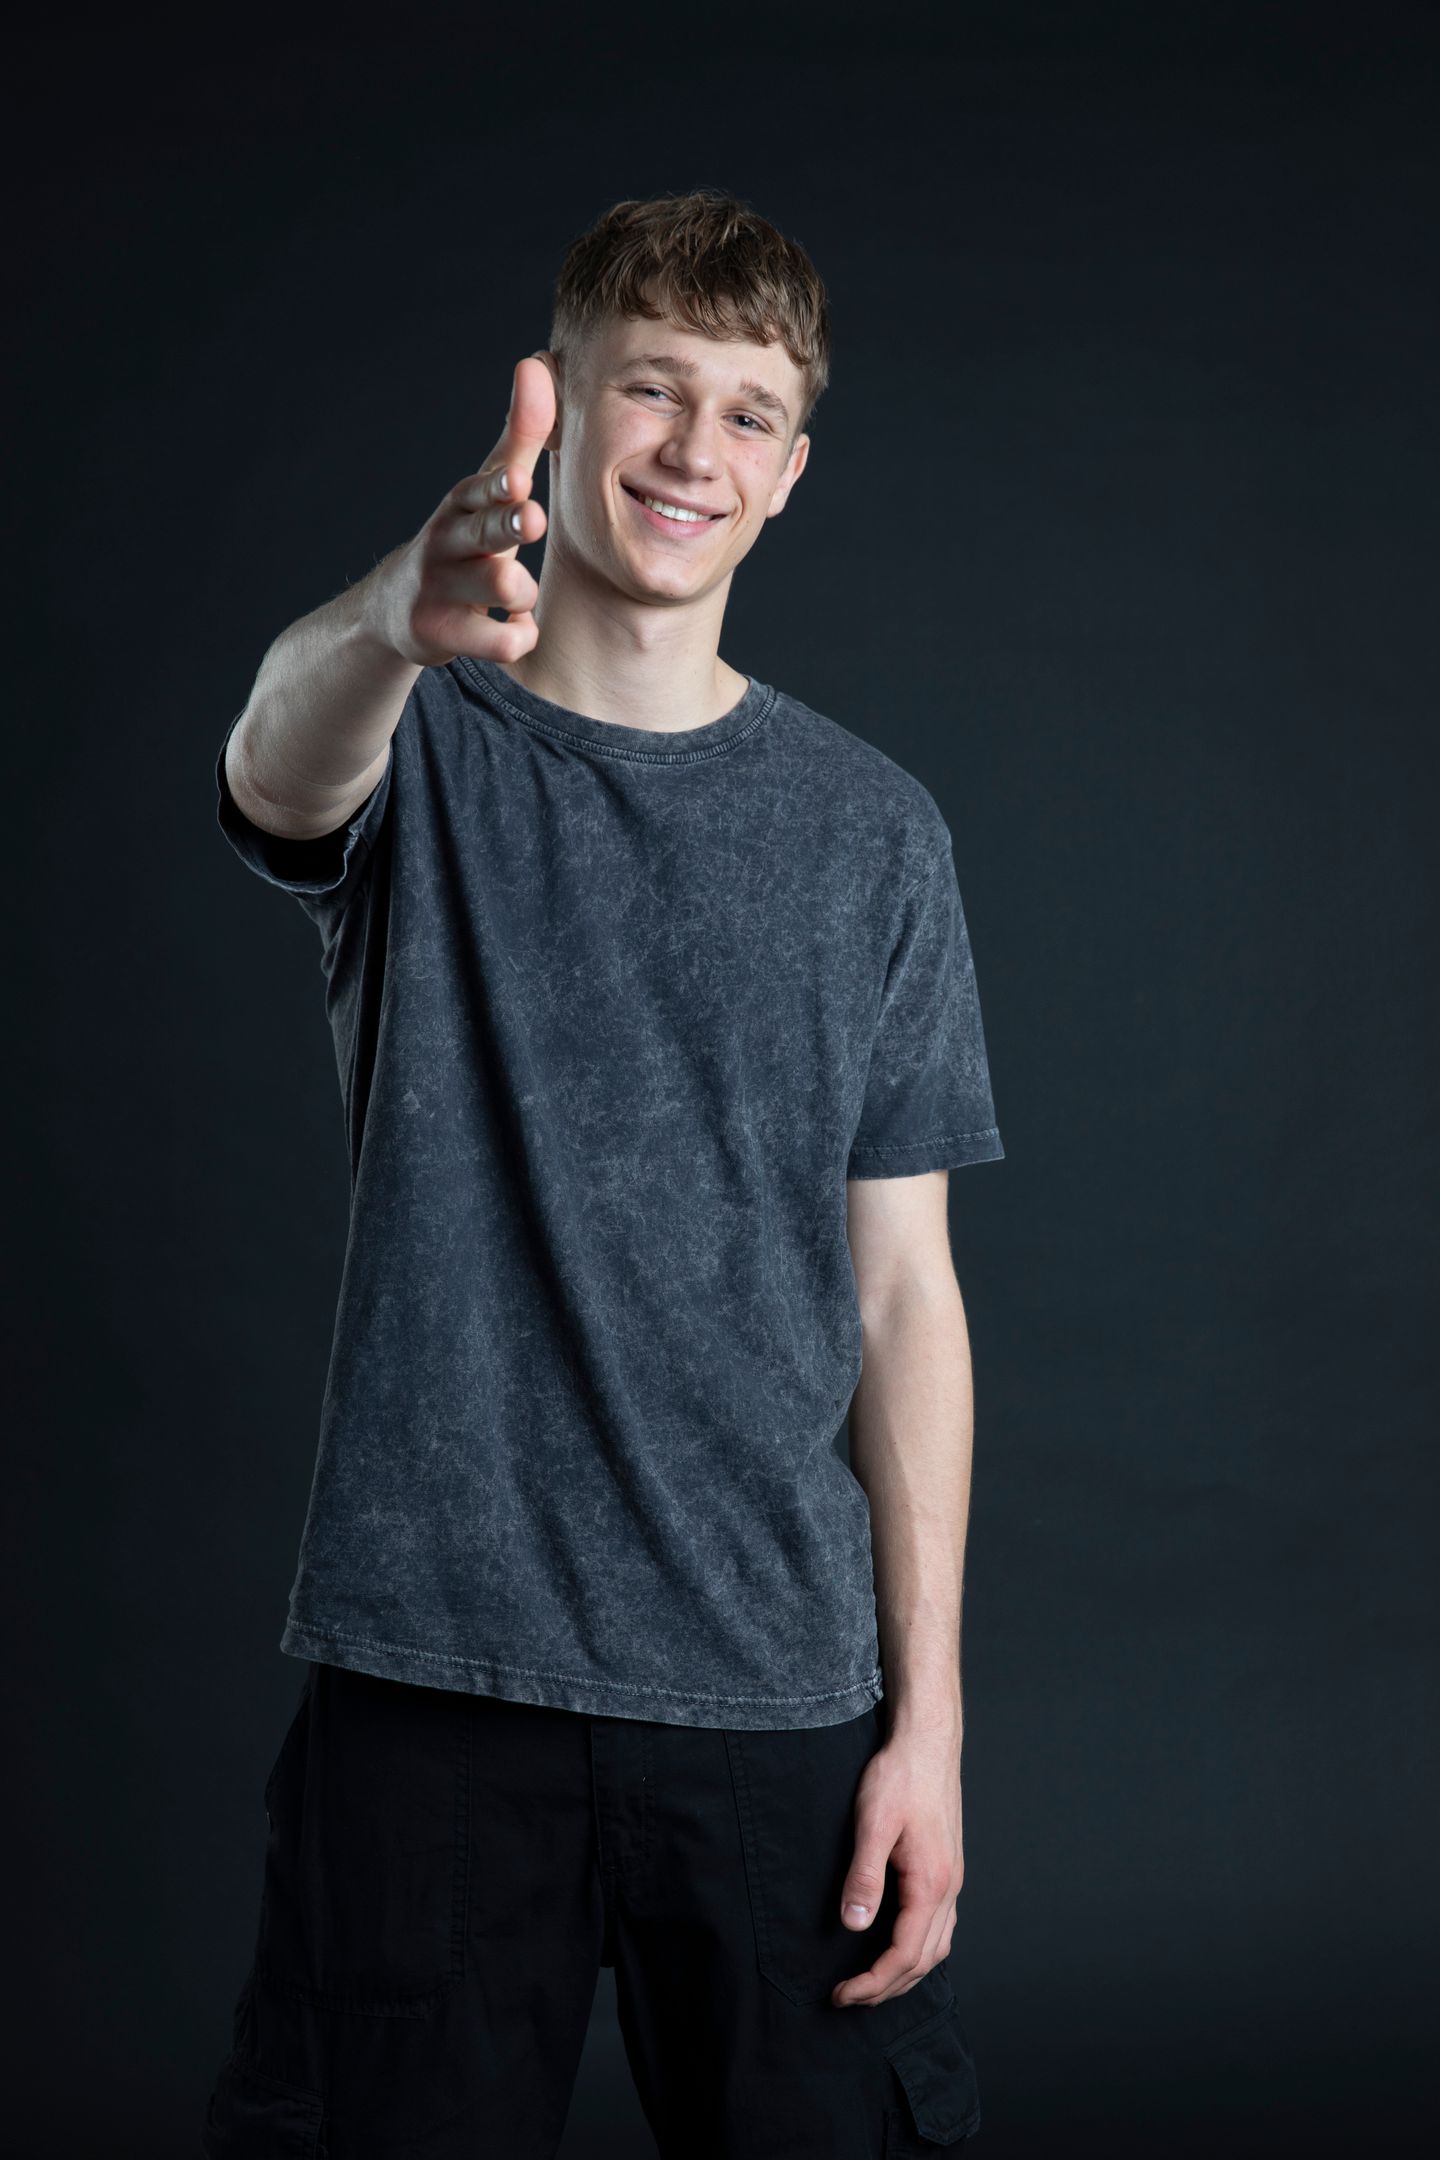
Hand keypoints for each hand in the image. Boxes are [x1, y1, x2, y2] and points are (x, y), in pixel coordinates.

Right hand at [374, 354, 554, 668]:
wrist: (400, 607)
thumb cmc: (466, 537)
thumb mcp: (488, 487)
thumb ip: (519, 435)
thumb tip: (536, 363)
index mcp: (463, 501)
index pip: (481, 486)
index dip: (498, 483)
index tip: (517, 479)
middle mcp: (447, 539)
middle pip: (484, 531)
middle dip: (507, 524)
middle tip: (529, 518)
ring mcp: (441, 587)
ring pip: (499, 586)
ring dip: (521, 591)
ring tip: (516, 593)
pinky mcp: (441, 632)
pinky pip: (501, 640)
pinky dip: (518, 636)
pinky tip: (513, 627)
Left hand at [831, 1721, 965, 2007]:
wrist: (927, 1743)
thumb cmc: (899, 1777)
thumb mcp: (873, 1823)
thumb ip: (865, 1876)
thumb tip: (854, 1925)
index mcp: (930, 1883)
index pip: (904, 1954)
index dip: (873, 1982)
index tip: (842, 1994)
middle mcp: (948, 1888)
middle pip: (924, 1960)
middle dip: (887, 1987)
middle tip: (849, 1997)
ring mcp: (951, 1879)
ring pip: (937, 1947)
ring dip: (905, 1973)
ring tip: (871, 1983)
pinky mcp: (946, 1868)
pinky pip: (940, 1926)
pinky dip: (919, 1950)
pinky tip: (900, 1945)